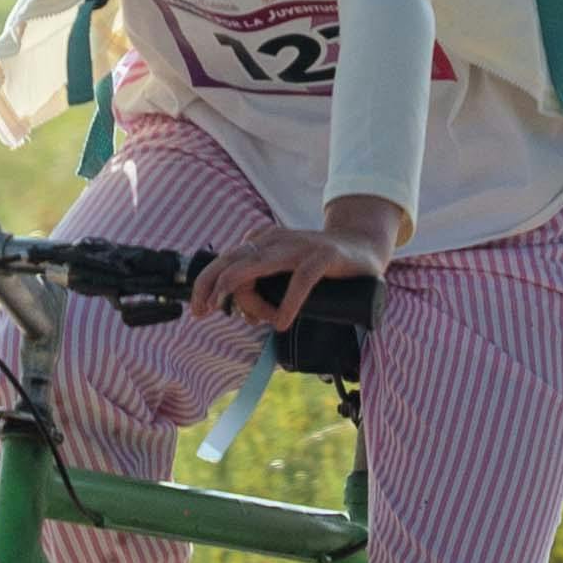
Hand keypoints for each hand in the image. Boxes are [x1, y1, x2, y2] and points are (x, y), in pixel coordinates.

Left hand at [192, 198, 406, 334]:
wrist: (363, 244)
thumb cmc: (319, 262)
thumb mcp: (286, 267)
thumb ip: (265, 281)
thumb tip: (245, 314)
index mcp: (264, 241)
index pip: (225, 259)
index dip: (206, 283)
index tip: (199, 310)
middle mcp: (276, 240)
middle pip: (234, 260)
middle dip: (214, 286)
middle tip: (207, 312)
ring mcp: (300, 246)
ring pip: (260, 267)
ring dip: (247, 296)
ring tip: (245, 318)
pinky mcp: (323, 257)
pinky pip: (301, 279)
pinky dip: (289, 302)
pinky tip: (282, 322)